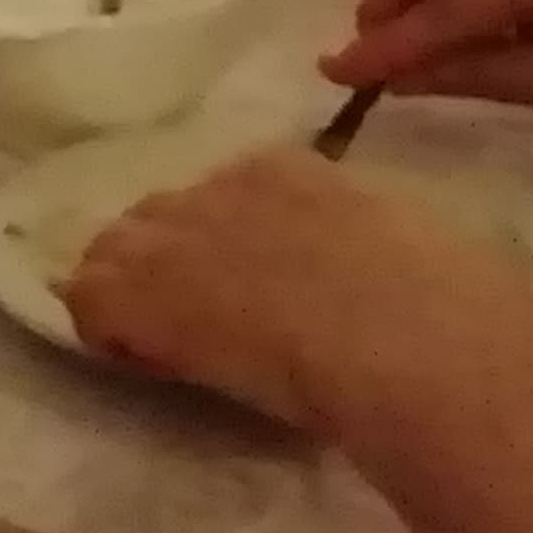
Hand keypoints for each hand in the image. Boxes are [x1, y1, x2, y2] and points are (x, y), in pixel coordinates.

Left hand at [68, 147, 532, 434]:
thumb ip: (358, 243)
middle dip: (169, 263)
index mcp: (290, 168)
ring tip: (166, 348)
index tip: (251, 293)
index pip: (224, 195)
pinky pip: (90, 302)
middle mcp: (220, 184)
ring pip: (113, 254)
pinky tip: (151, 363)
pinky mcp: (139, 289)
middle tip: (205, 324)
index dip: (227, 249)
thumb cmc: (442, 300)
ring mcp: (173, 233)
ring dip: (131, 295)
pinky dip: (108, 335)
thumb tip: (368, 270)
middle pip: (160, 216)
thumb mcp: (400, 243)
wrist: (408, 334)